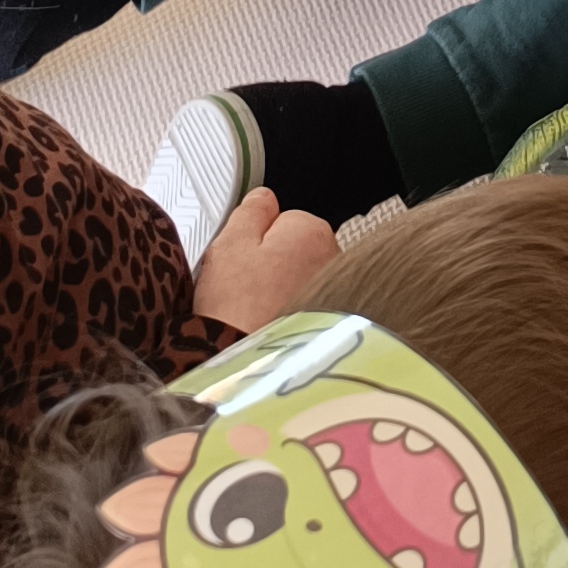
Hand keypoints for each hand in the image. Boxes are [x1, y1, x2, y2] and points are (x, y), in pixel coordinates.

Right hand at [188, 186, 341, 330]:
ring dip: (280, 291)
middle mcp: (333, 258)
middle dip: (269, 266)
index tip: (239, 263)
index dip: (253, 242)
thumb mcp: (230, 245)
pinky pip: (306, 308)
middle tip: (243, 290)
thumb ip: (250, 211)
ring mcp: (337, 292)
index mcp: (311, 231)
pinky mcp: (334, 323)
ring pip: (298, 280)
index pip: (280, 220)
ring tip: (254, 314)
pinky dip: (290, 315)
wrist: (247, 369)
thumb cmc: (237, 310)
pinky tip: (269, 329)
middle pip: (292, 250)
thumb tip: (263, 198)